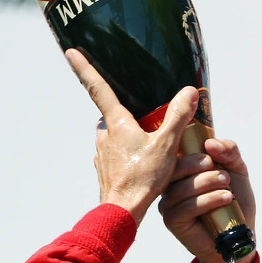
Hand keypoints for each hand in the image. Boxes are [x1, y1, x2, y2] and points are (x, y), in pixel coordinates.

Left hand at [65, 49, 198, 225]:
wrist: (123, 211)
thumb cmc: (143, 178)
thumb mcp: (166, 145)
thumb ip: (178, 117)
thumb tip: (189, 92)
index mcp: (117, 123)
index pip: (98, 87)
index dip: (84, 67)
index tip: (71, 51)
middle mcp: (104, 136)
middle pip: (113, 115)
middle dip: (126, 115)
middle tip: (146, 122)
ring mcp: (102, 154)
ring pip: (114, 137)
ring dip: (128, 138)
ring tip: (149, 149)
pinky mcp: (105, 171)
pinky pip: (115, 156)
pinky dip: (126, 157)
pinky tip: (141, 167)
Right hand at [158, 138, 255, 262]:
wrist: (238, 235)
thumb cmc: (235, 202)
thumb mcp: (236, 171)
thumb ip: (229, 152)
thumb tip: (210, 143)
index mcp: (181, 170)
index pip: (175, 152)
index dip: (189, 148)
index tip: (211, 155)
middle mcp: (169, 185)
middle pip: (176, 168)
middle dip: (199, 166)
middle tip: (222, 173)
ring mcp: (168, 204)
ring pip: (181, 187)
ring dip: (207, 183)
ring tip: (227, 184)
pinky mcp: (172, 221)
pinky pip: (186, 207)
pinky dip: (208, 200)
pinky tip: (225, 198)